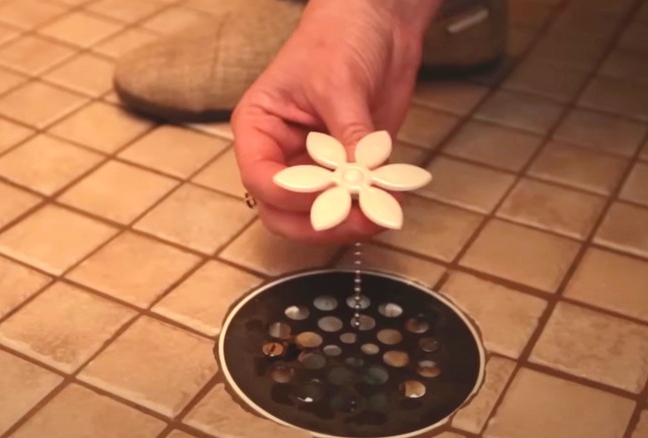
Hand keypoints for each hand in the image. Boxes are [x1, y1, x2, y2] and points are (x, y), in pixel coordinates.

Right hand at [231, 0, 440, 243]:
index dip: (291, 195)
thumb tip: (357, 180)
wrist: (377, 24)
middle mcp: (280, 154)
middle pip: (281, 211)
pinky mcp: (345, 169)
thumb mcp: (339, 84)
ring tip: (378, 212)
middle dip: (317, 222)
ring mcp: (313, 165)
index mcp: (259, 129)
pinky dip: (368, 208)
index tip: (328, 193)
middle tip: (355, 219)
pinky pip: (349, 202)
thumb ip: (347, 135)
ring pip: (315, 215)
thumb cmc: (338, 38)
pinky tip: (388, 200)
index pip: (259, 178)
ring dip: (344, 222)